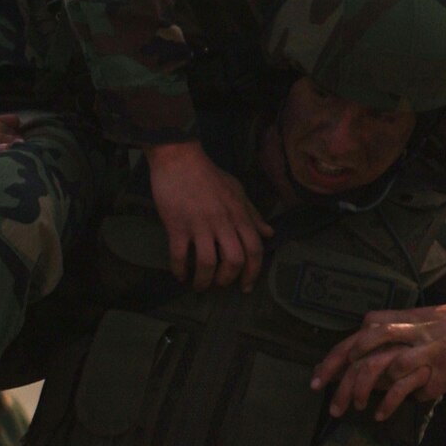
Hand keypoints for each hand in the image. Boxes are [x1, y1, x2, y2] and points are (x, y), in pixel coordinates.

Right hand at [146, 140, 272, 291]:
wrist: (179, 159)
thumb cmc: (209, 174)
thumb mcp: (237, 190)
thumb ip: (253, 214)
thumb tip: (268, 233)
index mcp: (239, 215)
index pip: (254, 249)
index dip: (253, 272)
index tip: (247, 286)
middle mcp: (223, 222)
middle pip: (234, 261)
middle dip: (228, 279)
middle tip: (220, 284)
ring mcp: (199, 225)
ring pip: (207, 263)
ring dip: (204, 280)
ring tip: (198, 284)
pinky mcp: (177, 225)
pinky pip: (179, 256)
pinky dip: (179, 270)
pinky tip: (179, 275)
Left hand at [312, 301, 445, 419]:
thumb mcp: (421, 324)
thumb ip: (395, 340)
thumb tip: (368, 365)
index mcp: (400, 318)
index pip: (356, 337)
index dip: (333, 359)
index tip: (318, 381)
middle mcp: (408, 329)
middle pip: (361, 349)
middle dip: (342, 379)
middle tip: (332, 405)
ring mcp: (424, 345)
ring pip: (383, 365)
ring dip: (366, 389)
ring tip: (359, 408)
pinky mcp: (442, 363)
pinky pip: (410, 383)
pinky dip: (394, 401)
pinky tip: (382, 414)